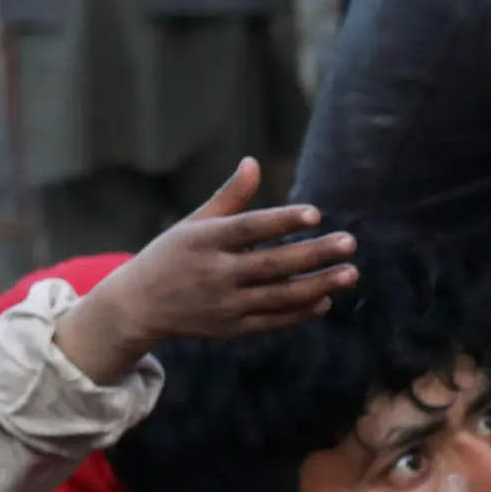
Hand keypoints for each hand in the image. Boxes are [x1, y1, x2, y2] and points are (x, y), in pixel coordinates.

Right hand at [51, 160, 357, 383]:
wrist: (140, 305)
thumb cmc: (172, 255)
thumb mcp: (194, 223)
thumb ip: (228, 197)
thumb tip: (253, 163)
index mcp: (205, 241)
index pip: (250, 229)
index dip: (283, 221)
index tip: (316, 213)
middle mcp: (216, 273)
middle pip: (273, 264)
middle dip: (315, 255)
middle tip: (350, 242)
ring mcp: (226, 305)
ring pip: (280, 296)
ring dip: (319, 286)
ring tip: (351, 273)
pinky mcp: (232, 329)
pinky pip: (273, 321)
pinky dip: (301, 313)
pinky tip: (326, 299)